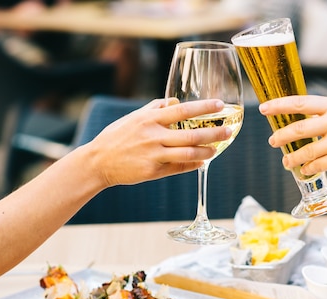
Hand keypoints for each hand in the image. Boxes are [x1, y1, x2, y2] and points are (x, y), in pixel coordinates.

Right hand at [86, 98, 230, 186]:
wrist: (98, 161)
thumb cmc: (117, 137)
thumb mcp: (134, 117)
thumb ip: (154, 108)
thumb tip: (173, 101)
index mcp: (150, 118)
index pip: (182, 110)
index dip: (203, 107)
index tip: (219, 105)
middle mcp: (153, 135)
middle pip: (190, 134)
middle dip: (213, 132)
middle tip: (228, 130)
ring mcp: (153, 154)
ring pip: (187, 153)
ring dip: (206, 151)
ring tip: (216, 149)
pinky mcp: (152, 170)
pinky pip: (178, 167)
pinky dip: (193, 164)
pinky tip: (202, 161)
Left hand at [259, 95, 326, 176]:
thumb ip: (323, 114)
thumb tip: (294, 119)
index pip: (300, 103)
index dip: (279, 106)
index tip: (263, 108)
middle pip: (298, 129)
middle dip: (281, 136)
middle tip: (273, 141)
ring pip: (305, 151)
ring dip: (291, 157)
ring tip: (286, 160)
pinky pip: (316, 165)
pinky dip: (307, 168)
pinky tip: (304, 168)